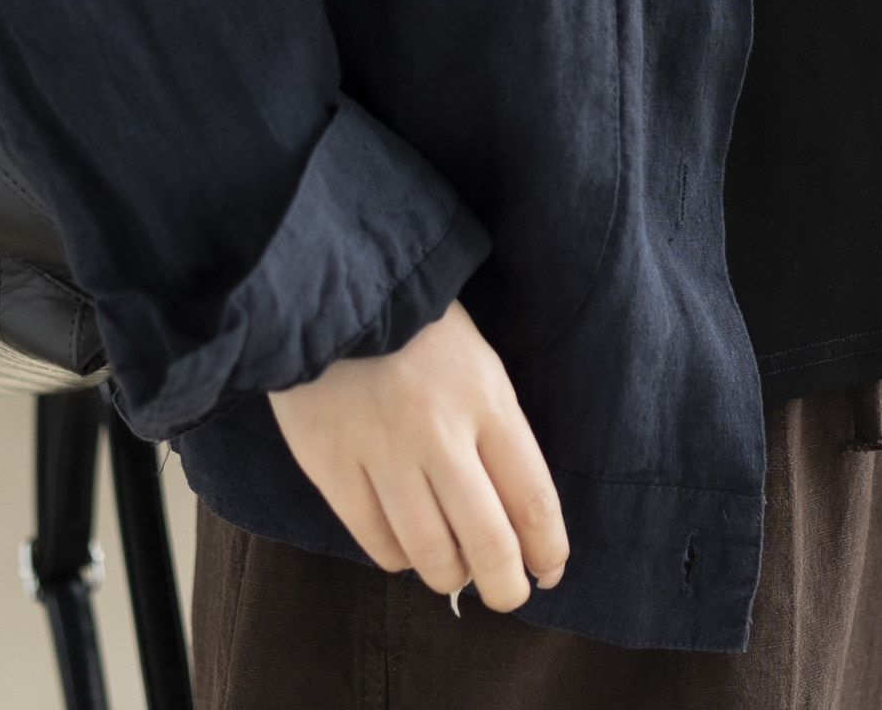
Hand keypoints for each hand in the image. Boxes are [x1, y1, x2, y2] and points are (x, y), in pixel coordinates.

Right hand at [268, 299, 568, 611]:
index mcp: (485, 398)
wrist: (332, 288)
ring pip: (430, 553)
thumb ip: (498, 434)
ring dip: (450, 576)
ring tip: (455, 570)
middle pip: (487, 541)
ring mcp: (382, 451)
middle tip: (508, 594)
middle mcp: (438, 431)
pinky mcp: (331, 466)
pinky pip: (376, 542)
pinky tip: (406, 546)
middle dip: (506, 585)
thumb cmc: (419, 328)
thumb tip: (518, 519)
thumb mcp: (478, 364)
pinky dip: (398, 558)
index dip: (547, 549)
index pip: (531, 497)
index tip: (549, 571)